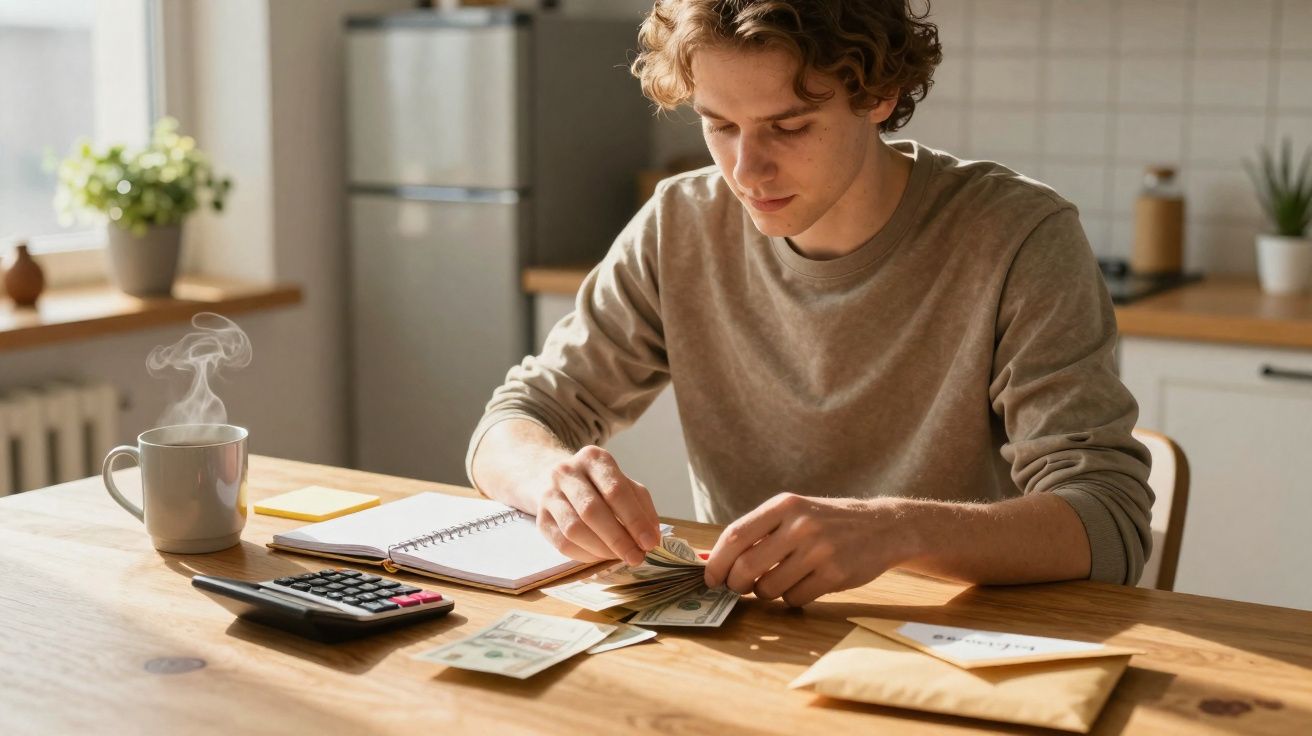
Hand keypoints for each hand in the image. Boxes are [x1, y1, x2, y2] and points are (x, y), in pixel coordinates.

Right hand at [533, 445, 661, 565]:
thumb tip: (651, 537)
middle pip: (592, 510)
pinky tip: (601, 556)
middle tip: (636, 557)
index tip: (650, 542)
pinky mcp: (540, 518)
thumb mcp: (623, 484)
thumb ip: (641, 506)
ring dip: (602, 549)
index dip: (634, 519)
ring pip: (574, 529)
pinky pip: (562, 544)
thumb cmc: (598, 484)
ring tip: (620, 557)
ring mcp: (549, 494)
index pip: (615, 490)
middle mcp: (567, 472)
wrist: (555, 480)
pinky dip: (585, 555)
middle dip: (618, 539)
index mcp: (593, 458)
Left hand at [703, 493, 917, 606]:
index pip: (735, 535)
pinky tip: (804, 585)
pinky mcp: (835, 574)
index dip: (716, 561)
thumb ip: (757, 533)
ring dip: (766, 593)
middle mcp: (800, 525)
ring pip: (768, 588)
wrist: (883, 527)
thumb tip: (711, 558)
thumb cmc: (827, 521)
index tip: (710, 578)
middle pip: (746, 567)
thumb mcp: (794, 513)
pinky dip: (791, 598)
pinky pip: (794, 599)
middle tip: (738, 587)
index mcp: (784, 505)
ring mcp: (819, 550)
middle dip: (735, 584)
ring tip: (779, 581)